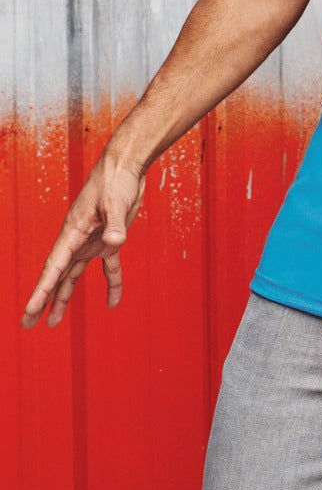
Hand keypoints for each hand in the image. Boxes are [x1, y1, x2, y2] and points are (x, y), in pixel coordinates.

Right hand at [22, 153, 145, 327]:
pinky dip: (112, 283)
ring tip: (54, 321)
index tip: (30, 311)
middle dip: (43, 301)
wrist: (126, 166)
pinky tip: (113, 302)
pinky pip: (109, 267)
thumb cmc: (115, 180)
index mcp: (73, 232)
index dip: (42, 291)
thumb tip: (115, 242)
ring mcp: (93, 240)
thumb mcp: (114, 202)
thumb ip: (114, 224)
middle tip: (28, 324)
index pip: (54, 268)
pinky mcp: (110, 238)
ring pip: (75, 275)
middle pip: (57, 276)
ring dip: (65, 297)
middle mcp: (78, 240)